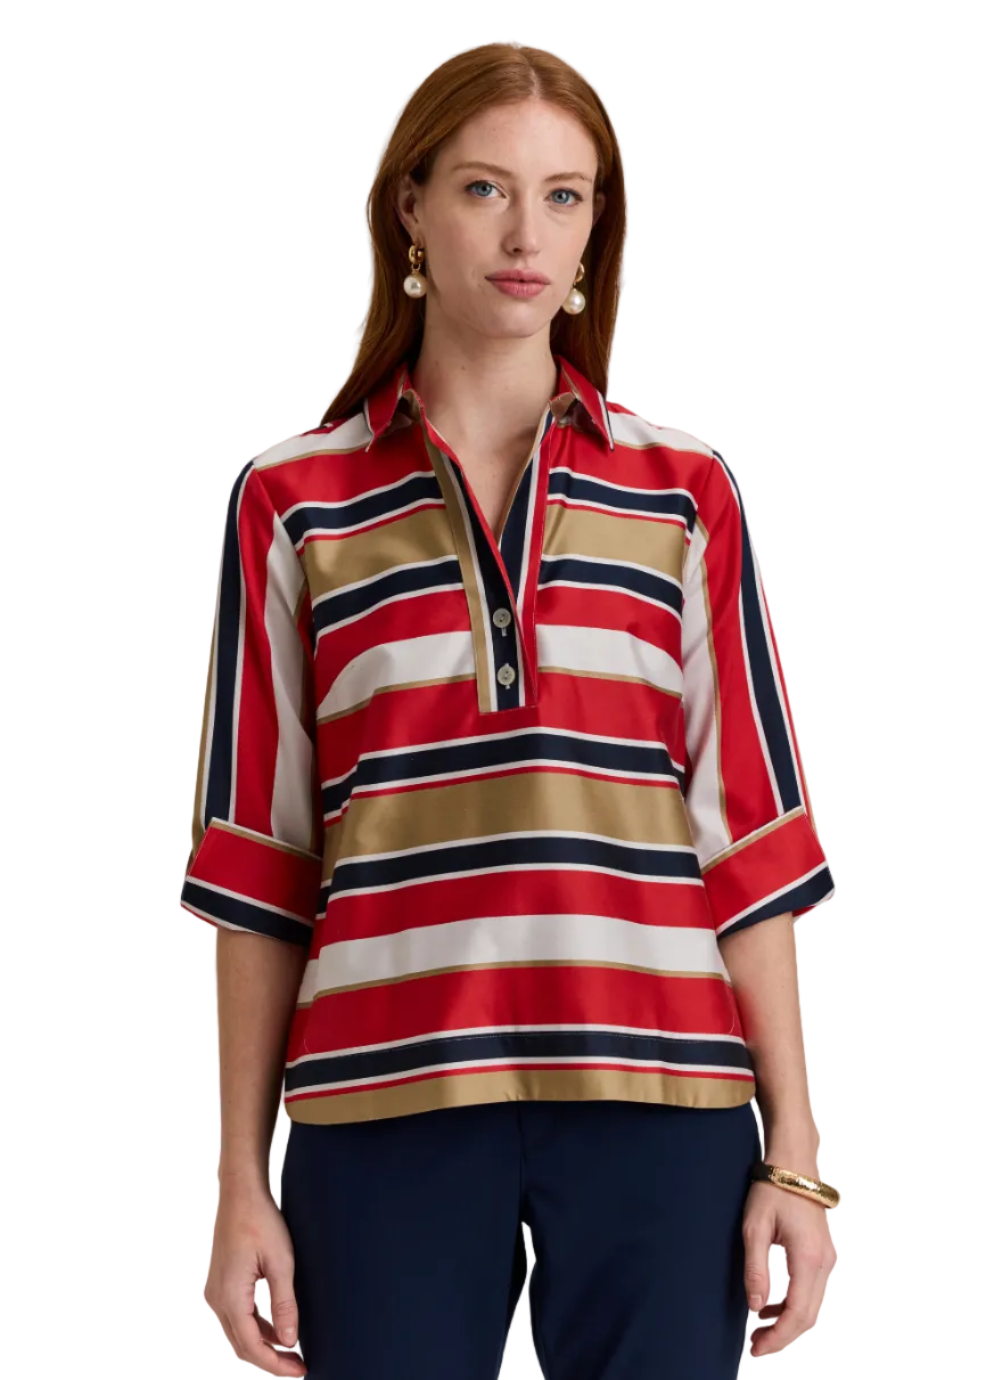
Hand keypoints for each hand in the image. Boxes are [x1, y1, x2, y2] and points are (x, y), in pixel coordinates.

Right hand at [203, 1179, 306, 1374]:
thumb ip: (284, 1304)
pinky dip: (257, 1327)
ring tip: (290, 1353)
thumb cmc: (261, 1221)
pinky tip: (277, 1329)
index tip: (299, 1371)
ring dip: (263, 1345)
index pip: (251, 1347)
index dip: (275, 1364)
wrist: (240, 1193)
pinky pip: (238, 1316)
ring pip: (239, 1333)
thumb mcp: (281, 1262)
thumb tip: (289, 1341)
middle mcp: (217, 1299)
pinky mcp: (221, 1283)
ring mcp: (216, 1291)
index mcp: (230, 1297)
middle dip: (270, 1360)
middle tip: (298, 1367)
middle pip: (242, 1345)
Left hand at [742, 1177, 836, 1356]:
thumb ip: (755, 1269)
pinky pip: (812, 1290)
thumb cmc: (771, 1188)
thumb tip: (755, 1307)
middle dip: (783, 1336)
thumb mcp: (754, 1227)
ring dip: (788, 1322)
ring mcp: (827, 1258)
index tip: (757, 1348)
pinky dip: (794, 1305)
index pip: (798, 1312)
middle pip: (809, 1316)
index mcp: (809, 1258)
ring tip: (759, 1330)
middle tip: (755, 1345)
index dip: (778, 1337)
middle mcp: (825, 1262)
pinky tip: (771, 1306)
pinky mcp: (823, 1253)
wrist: (793, 1163)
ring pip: (812, 1305)